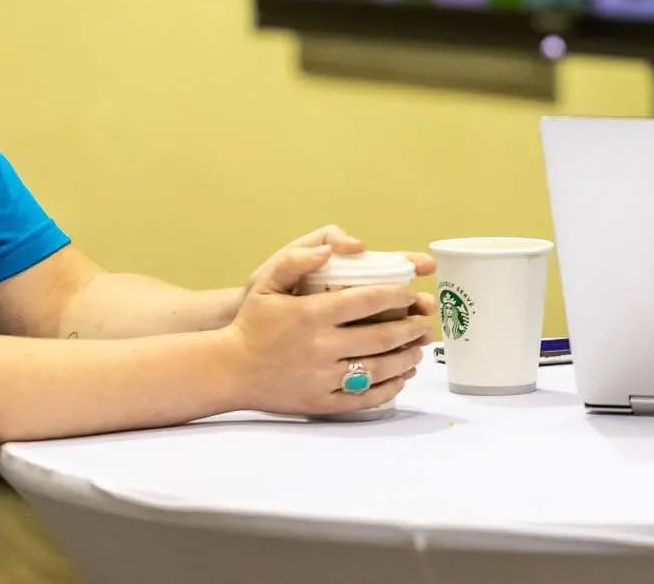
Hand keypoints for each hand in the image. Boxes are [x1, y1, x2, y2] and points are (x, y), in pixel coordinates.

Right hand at [223, 234, 437, 415]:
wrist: (229, 370)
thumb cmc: (252, 324)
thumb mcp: (265, 282)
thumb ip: (296, 260)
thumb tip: (329, 252)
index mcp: (312, 314)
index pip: (368, 301)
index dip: (397, 296)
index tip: (411, 294)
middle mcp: (321, 346)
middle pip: (381, 335)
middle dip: (410, 328)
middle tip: (424, 322)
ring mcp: (323, 376)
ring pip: (378, 368)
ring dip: (406, 357)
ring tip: (419, 349)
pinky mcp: (322, 402)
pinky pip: (364, 397)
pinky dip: (389, 388)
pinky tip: (400, 378)